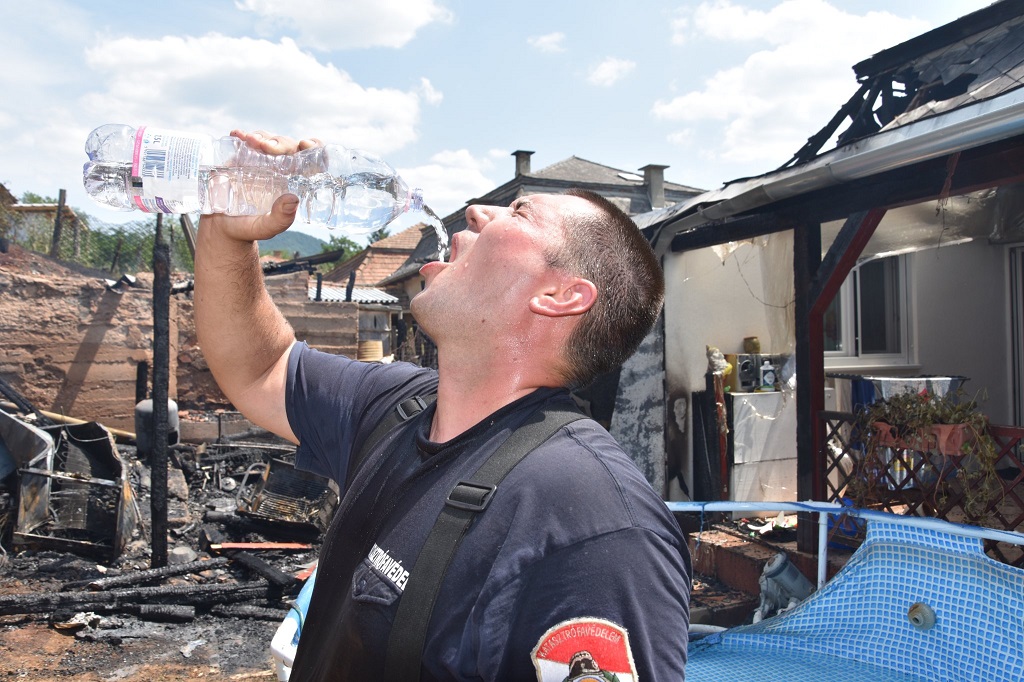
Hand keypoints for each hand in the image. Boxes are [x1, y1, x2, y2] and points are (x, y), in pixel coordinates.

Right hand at [199, 129, 323, 241]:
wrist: (223, 225)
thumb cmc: (250, 227)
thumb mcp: (266, 228)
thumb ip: (280, 219)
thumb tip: (293, 200)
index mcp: (295, 182)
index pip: (312, 159)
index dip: (314, 148)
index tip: (306, 145)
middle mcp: (281, 167)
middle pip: (288, 146)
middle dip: (280, 143)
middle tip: (268, 148)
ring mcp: (261, 159)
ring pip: (268, 139)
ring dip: (262, 137)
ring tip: (252, 141)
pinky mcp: (241, 156)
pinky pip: (245, 141)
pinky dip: (242, 136)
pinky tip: (237, 135)